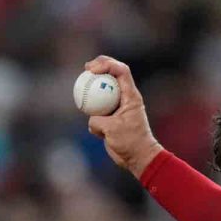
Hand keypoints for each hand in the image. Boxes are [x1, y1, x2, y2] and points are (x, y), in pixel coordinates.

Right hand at [84, 55, 162, 178]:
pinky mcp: (111, 117)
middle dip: (100, 67)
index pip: (121, 71)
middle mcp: (125, 98)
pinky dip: (92, 113)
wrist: (137, 157)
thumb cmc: (131, 143)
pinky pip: (97, 108)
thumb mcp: (112, 130)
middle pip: (112, 74)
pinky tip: (94, 127)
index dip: (107, 63)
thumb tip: (91, 117)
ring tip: (82, 90)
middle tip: (86, 68)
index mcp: (131, 96)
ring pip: (103, 90)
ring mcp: (117, 107)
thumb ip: (98, 120)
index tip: (92, 69)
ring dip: (93, 90)